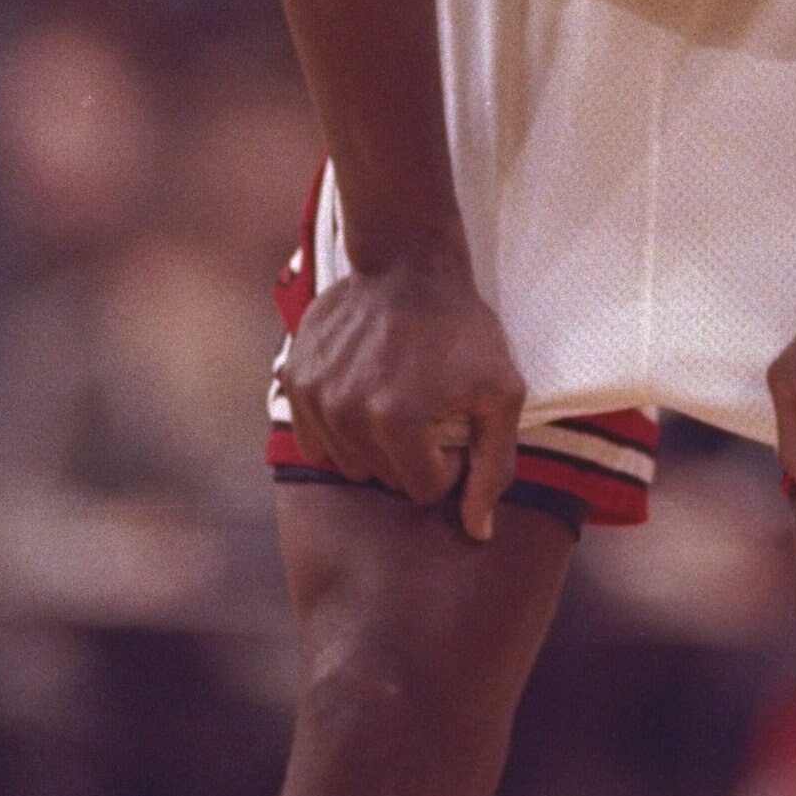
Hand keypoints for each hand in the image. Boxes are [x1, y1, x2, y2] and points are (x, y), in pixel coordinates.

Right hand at [282, 248, 525, 541]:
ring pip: (348, 464)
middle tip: (429, 409)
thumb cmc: (462, 328)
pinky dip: (340, 429)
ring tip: (397, 398)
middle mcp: (346, 413)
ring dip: (375, 444)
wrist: (407, 263)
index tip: (455, 422)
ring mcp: (314, 396)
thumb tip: (478, 532)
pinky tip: (363, 393)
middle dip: (412, 456)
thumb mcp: (501, 393)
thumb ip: (493, 467)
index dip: (448, 463)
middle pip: (384, 478)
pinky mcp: (295, 379)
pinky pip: (314, 438)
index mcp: (397, 421)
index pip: (424, 489)